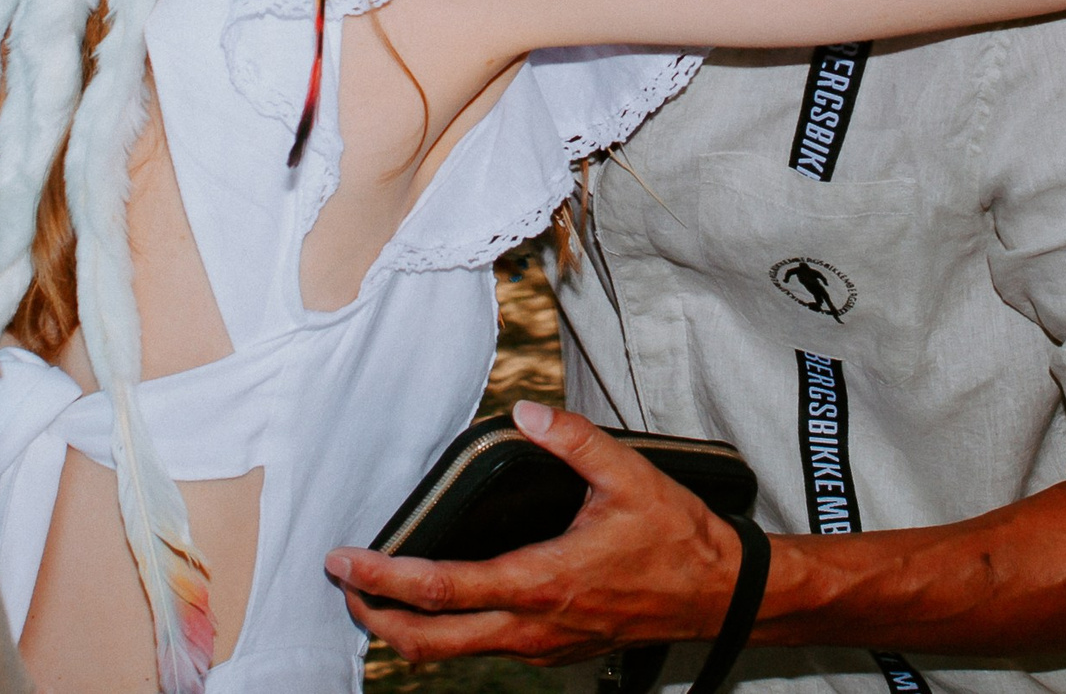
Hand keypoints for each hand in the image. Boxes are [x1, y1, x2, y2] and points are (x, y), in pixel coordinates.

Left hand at [326, 402, 744, 665]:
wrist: (722, 595)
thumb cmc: (678, 540)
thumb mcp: (628, 476)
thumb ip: (573, 440)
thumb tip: (526, 412)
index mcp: (542, 582)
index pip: (443, 589)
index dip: (385, 579)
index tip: (345, 562)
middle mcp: (535, 625)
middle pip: (433, 643)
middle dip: (378, 619)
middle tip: (343, 587)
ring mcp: (544, 645)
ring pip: (458, 654)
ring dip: (410, 629)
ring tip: (379, 593)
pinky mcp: (556, 649)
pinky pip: (489, 650)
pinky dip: (450, 632)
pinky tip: (444, 601)